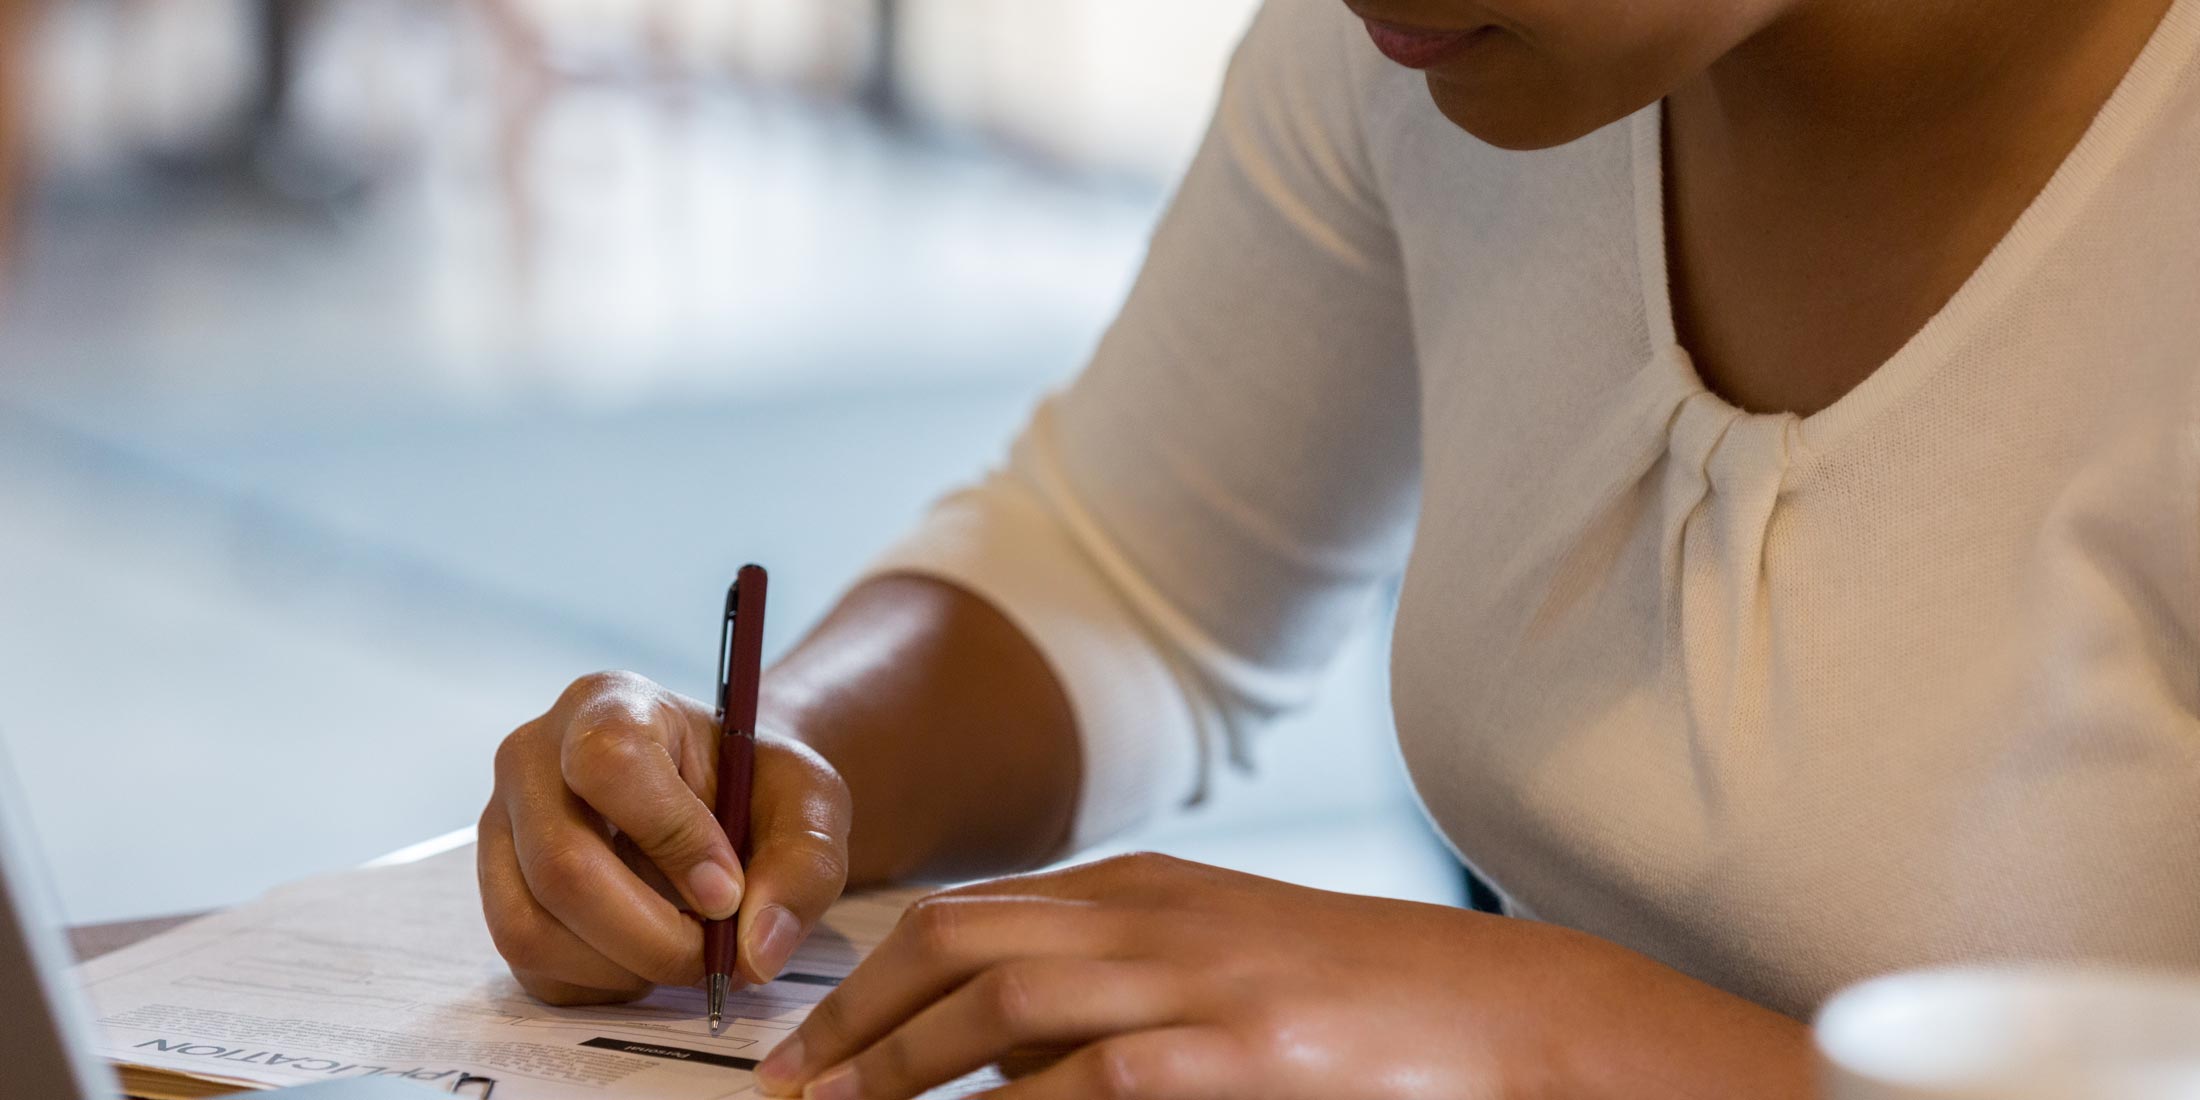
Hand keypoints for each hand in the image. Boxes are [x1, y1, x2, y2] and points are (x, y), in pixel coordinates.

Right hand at [478, 671, 851, 1004]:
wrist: (717, 799)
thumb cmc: (755, 786)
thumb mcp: (810, 802)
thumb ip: (803, 865)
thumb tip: (756, 951)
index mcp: (607, 704)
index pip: (610, 765)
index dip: (673, 840)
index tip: (729, 891)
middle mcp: (531, 760)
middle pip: (561, 866)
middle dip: (653, 936)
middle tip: (716, 955)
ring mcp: (501, 830)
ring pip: (533, 929)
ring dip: (625, 968)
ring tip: (686, 950)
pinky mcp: (498, 894)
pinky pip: (533, 968)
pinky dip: (602, 985)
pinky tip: (647, 956)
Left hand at [752, 854, 1811, 1099]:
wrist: (1512, 1016)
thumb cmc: (1366, 1000)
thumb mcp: (1229, 955)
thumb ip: (1124, 970)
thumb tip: (1007, 1040)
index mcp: (1145, 887)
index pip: (970, 914)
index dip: (871, 978)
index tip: (810, 1043)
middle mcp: (1154, 915)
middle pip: (957, 940)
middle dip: (854, 1013)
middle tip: (787, 1087)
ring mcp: (1196, 979)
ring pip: (1001, 998)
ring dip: (898, 1062)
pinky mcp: (1239, 1053)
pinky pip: (1089, 1078)